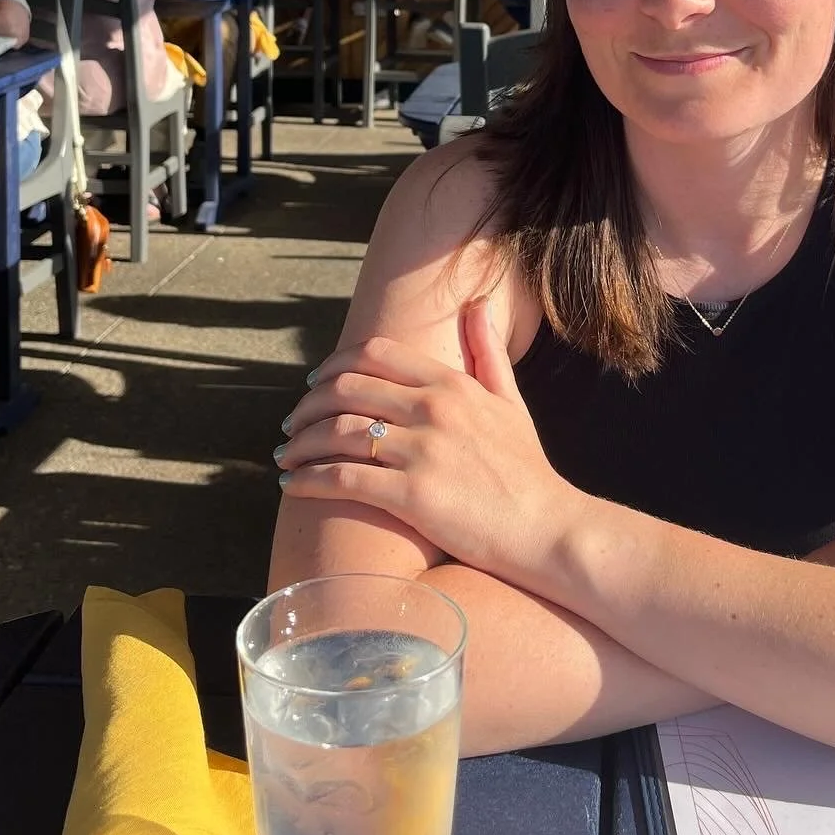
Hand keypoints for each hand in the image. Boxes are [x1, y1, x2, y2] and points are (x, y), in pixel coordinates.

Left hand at [276, 299, 578, 583]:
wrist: (549, 530)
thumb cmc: (528, 471)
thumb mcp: (511, 402)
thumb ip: (488, 352)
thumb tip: (476, 305)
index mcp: (451, 383)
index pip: (375, 354)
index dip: (334, 365)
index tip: (314, 382)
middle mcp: (434, 408)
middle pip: (346, 388)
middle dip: (307, 405)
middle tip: (290, 423)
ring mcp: (423, 450)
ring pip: (337, 432)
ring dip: (300, 443)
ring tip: (284, 456)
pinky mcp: (413, 495)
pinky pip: (343, 478)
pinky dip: (308, 479)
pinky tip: (292, 485)